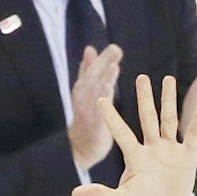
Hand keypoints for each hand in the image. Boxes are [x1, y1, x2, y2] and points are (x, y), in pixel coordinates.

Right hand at [68, 44, 123, 170]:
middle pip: (93, 78)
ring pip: (95, 93)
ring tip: (113, 65)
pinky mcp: (93, 126)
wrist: (80, 147)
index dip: (102, 59)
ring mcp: (86, 112)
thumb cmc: (86, 116)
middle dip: (104, 64)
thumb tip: (90, 48)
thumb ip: (88, 70)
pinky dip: (102, 99)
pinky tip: (109, 89)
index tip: (114, 47)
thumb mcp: (85, 91)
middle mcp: (82, 98)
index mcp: (82, 89)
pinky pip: (98, 111)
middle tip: (116, 50)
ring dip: (104, 79)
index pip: (92, 71)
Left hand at [70, 75, 196, 195]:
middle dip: (144, 98)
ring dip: (168, 100)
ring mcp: (168, 150)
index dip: (111, 117)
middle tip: (140, 77)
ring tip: (168, 78)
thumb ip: (99, 194)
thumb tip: (74, 193)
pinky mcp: (186, 155)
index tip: (101, 98)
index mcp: (133, 156)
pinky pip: (193, 133)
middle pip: (147, 117)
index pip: (120, 132)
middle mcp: (150, 148)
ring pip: (169, 119)